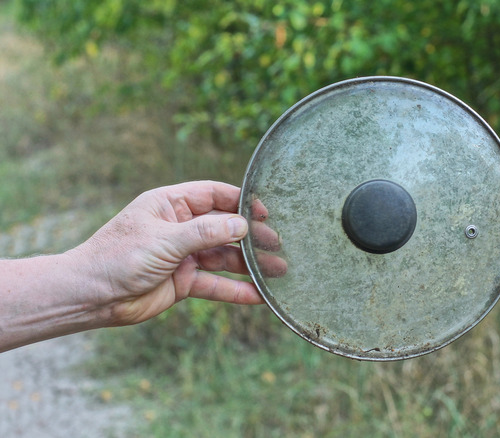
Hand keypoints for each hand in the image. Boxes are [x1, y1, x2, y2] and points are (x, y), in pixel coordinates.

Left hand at [74, 181, 286, 325]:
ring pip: (225, 257)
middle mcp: (180, 228)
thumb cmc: (118, 258)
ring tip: (279, 272)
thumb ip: (205, 232)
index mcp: (170, 204)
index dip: (241, 201)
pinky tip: (258, 295)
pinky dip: (236, 290)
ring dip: (250, 265)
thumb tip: (243, 224)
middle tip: (279, 245)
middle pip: (225, 228)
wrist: (90, 297)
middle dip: (252, 237)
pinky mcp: (183, 282)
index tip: (267, 211)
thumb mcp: (165, 240)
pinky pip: (215, 284)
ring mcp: (183, 255)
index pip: (214, 195)